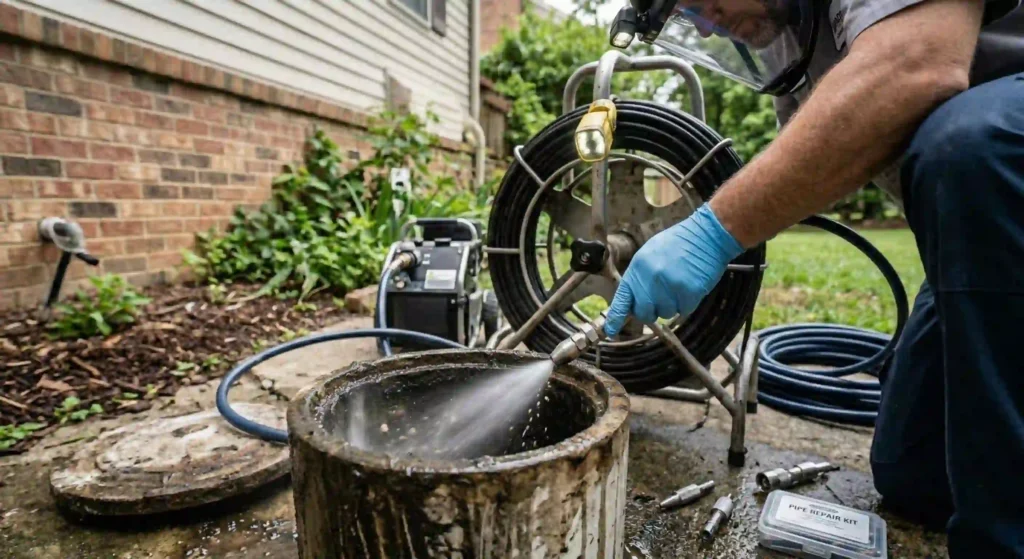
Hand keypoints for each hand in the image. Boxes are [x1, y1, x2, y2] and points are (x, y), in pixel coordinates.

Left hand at [605, 205, 743, 336]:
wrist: (707, 235)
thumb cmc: (679, 244)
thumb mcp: (650, 254)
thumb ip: (640, 277)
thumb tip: (634, 302)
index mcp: (638, 267)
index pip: (623, 298)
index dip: (616, 318)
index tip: (610, 331)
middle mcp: (651, 277)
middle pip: (644, 312)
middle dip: (651, 311)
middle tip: (662, 299)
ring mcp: (670, 285)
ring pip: (665, 313)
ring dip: (672, 305)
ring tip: (679, 284)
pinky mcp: (688, 292)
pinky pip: (683, 311)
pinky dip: (687, 303)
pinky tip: (690, 286)